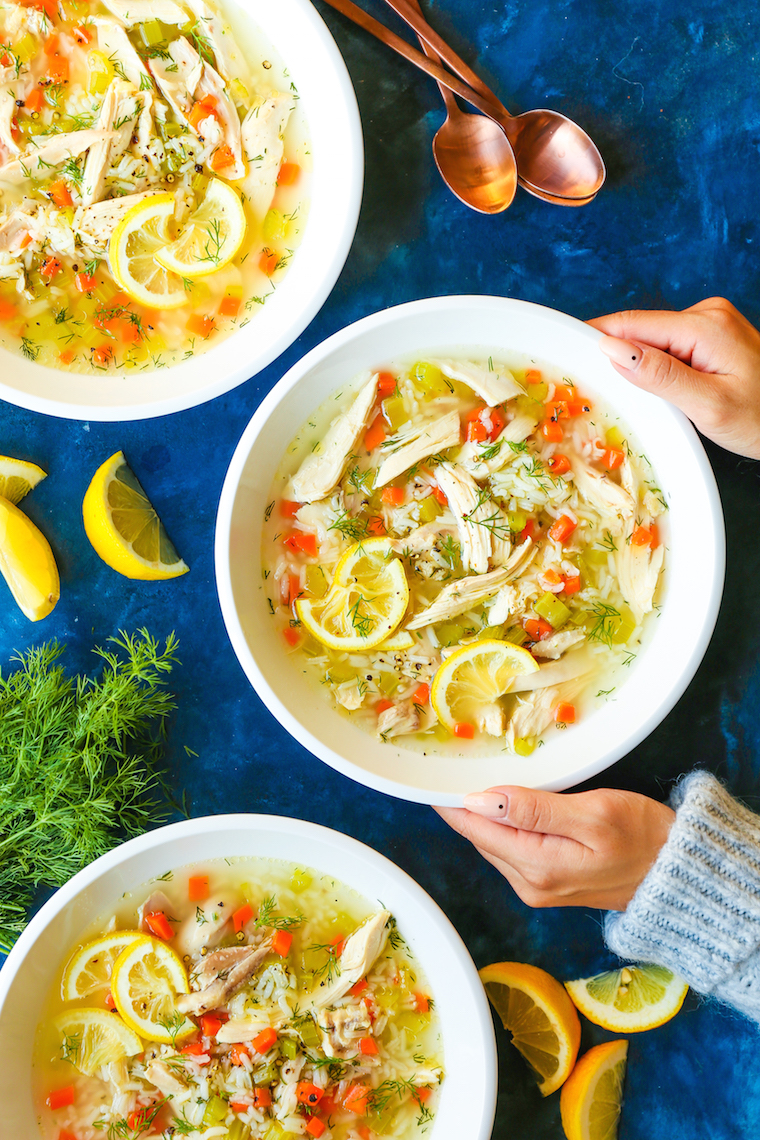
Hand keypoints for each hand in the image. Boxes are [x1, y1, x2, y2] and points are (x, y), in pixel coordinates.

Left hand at [436, 786, 674, 910]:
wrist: (680, 876)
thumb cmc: (645, 839)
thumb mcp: (593, 814)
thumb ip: (534, 809)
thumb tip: (481, 800)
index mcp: (536, 867)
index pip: (475, 828)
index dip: (449, 800)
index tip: (426, 776)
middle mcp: (530, 884)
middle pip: (480, 837)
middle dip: (463, 805)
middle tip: (447, 766)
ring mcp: (539, 887)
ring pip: (495, 843)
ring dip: (482, 815)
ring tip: (470, 778)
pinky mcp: (551, 882)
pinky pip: (513, 849)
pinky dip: (503, 826)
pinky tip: (505, 804)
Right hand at [587, 297, 759, 458]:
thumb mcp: (708, 405)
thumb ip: (660, 375)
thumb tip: (613, 349)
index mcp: (705, 325)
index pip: (632, 324)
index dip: (594, 337)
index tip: (561, 351)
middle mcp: (706, 314)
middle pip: (640, 331)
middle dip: (616, 358)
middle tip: (593, 390)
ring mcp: (710, 324)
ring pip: (652, 341)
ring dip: (636, 367)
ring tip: (629, 397)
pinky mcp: (710, 338)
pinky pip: (668, 348)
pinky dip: (655, 368)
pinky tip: (657, 391)